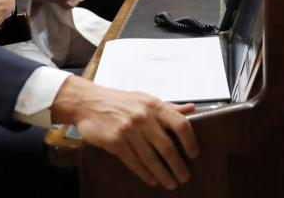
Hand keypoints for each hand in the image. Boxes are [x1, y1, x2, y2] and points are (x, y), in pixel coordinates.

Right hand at [52, 76, 198, 189]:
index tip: (194, 154)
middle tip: (185, 177)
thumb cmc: (120, 101)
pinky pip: (133, 161)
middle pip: (167, 146)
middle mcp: (143, 117)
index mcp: (154, 106)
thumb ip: (168, 107)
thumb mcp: (145, 99)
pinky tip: (152, 180)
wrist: (89, 102)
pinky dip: (144, 173)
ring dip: (163, 173)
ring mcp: (129, 130)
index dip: (190, 141)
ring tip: (171, 183)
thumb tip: (192, 109)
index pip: (180, 124)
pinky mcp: (115, 141)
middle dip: (178, 165)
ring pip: (151, 157)